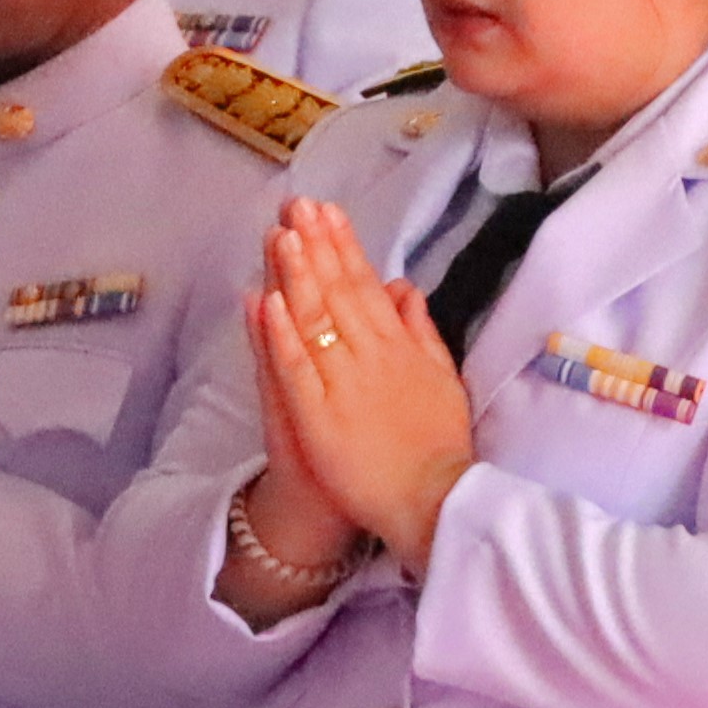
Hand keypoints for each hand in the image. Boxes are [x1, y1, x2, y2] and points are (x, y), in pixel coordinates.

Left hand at [251, 201, 486, 580]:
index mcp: (400, 346)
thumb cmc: (438, 445)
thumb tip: (406, 287)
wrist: (434, 503)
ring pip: (316, 320)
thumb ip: (421, 331)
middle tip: (295, 204)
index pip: (367, 286)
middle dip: (316, 246)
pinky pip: (297, 368)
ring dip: (296, 275)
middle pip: (338, 292)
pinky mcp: (321, 416)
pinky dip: (282, 333)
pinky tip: (265, 301)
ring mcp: (345, 384)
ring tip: (278, 235)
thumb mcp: (442, 378)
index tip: (326, 211)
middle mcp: (373, 356)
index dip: (344, 246)